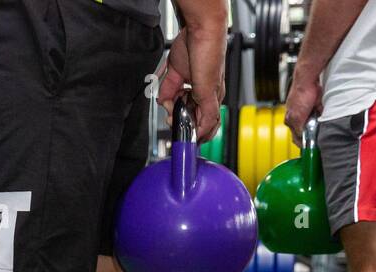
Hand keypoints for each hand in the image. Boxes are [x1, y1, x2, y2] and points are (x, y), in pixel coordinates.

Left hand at [156, 26, 225, 141]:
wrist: (199, 30)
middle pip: (187, 112)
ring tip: (168, 102)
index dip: (195, 131)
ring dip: (169, 104)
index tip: (185, 137)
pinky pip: (166, 88)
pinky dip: (162, 93)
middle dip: (179, 116)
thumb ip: (207, 114)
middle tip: (173, 117)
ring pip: (175, 102)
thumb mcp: (210, 92)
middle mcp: (200, 90)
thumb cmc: (211, 55)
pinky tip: (162, 95)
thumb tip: (202, 133)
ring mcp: (187, 81)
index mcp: (213, 97)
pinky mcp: (175, 72)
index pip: (205, 122)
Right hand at [284, 71, 322, 140]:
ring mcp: (308, 111)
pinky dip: (324, 117)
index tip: (310, 149)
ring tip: (322, 126)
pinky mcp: (316, 105)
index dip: (303, 143)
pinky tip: (324, 116)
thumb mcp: (296, 117)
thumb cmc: (299, 94)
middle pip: (307, 132)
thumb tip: (301, 140)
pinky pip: (322, 115)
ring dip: (319, 126)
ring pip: (315, 125)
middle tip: (318, 138)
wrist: (308, 80)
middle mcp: (299, 117)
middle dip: (312, 134)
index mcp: (291, 120)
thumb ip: (298, 130)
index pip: (297, 138)